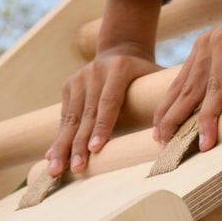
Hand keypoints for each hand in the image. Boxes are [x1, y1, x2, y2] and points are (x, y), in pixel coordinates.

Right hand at [46, 45, 160, 176]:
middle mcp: (96, 71)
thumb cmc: (144, 75)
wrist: (120, 51)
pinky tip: (52, 157)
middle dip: (79, 144)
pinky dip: (59, 137)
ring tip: (55, 169)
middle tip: (76, 168)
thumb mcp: (156, 78)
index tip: (96, 149)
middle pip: (86, 113)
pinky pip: (64, 116)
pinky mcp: (68, 85)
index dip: (102, 126)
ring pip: (71, 118)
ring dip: (63, 146)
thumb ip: (163, 100)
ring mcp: (80, 77)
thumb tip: (170, 132)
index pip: (109, 101)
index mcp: (119, 68)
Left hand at [153, 16, 221, 152]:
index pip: (176, 85)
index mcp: (200, 49)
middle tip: (168, 146)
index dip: (165, 110)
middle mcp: (208, 48)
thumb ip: (213, 72)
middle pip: (188, 91)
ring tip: (204, 144)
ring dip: (206, 119)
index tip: (156, 134)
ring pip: (213, 90)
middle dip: (175, 120)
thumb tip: (208, 110)